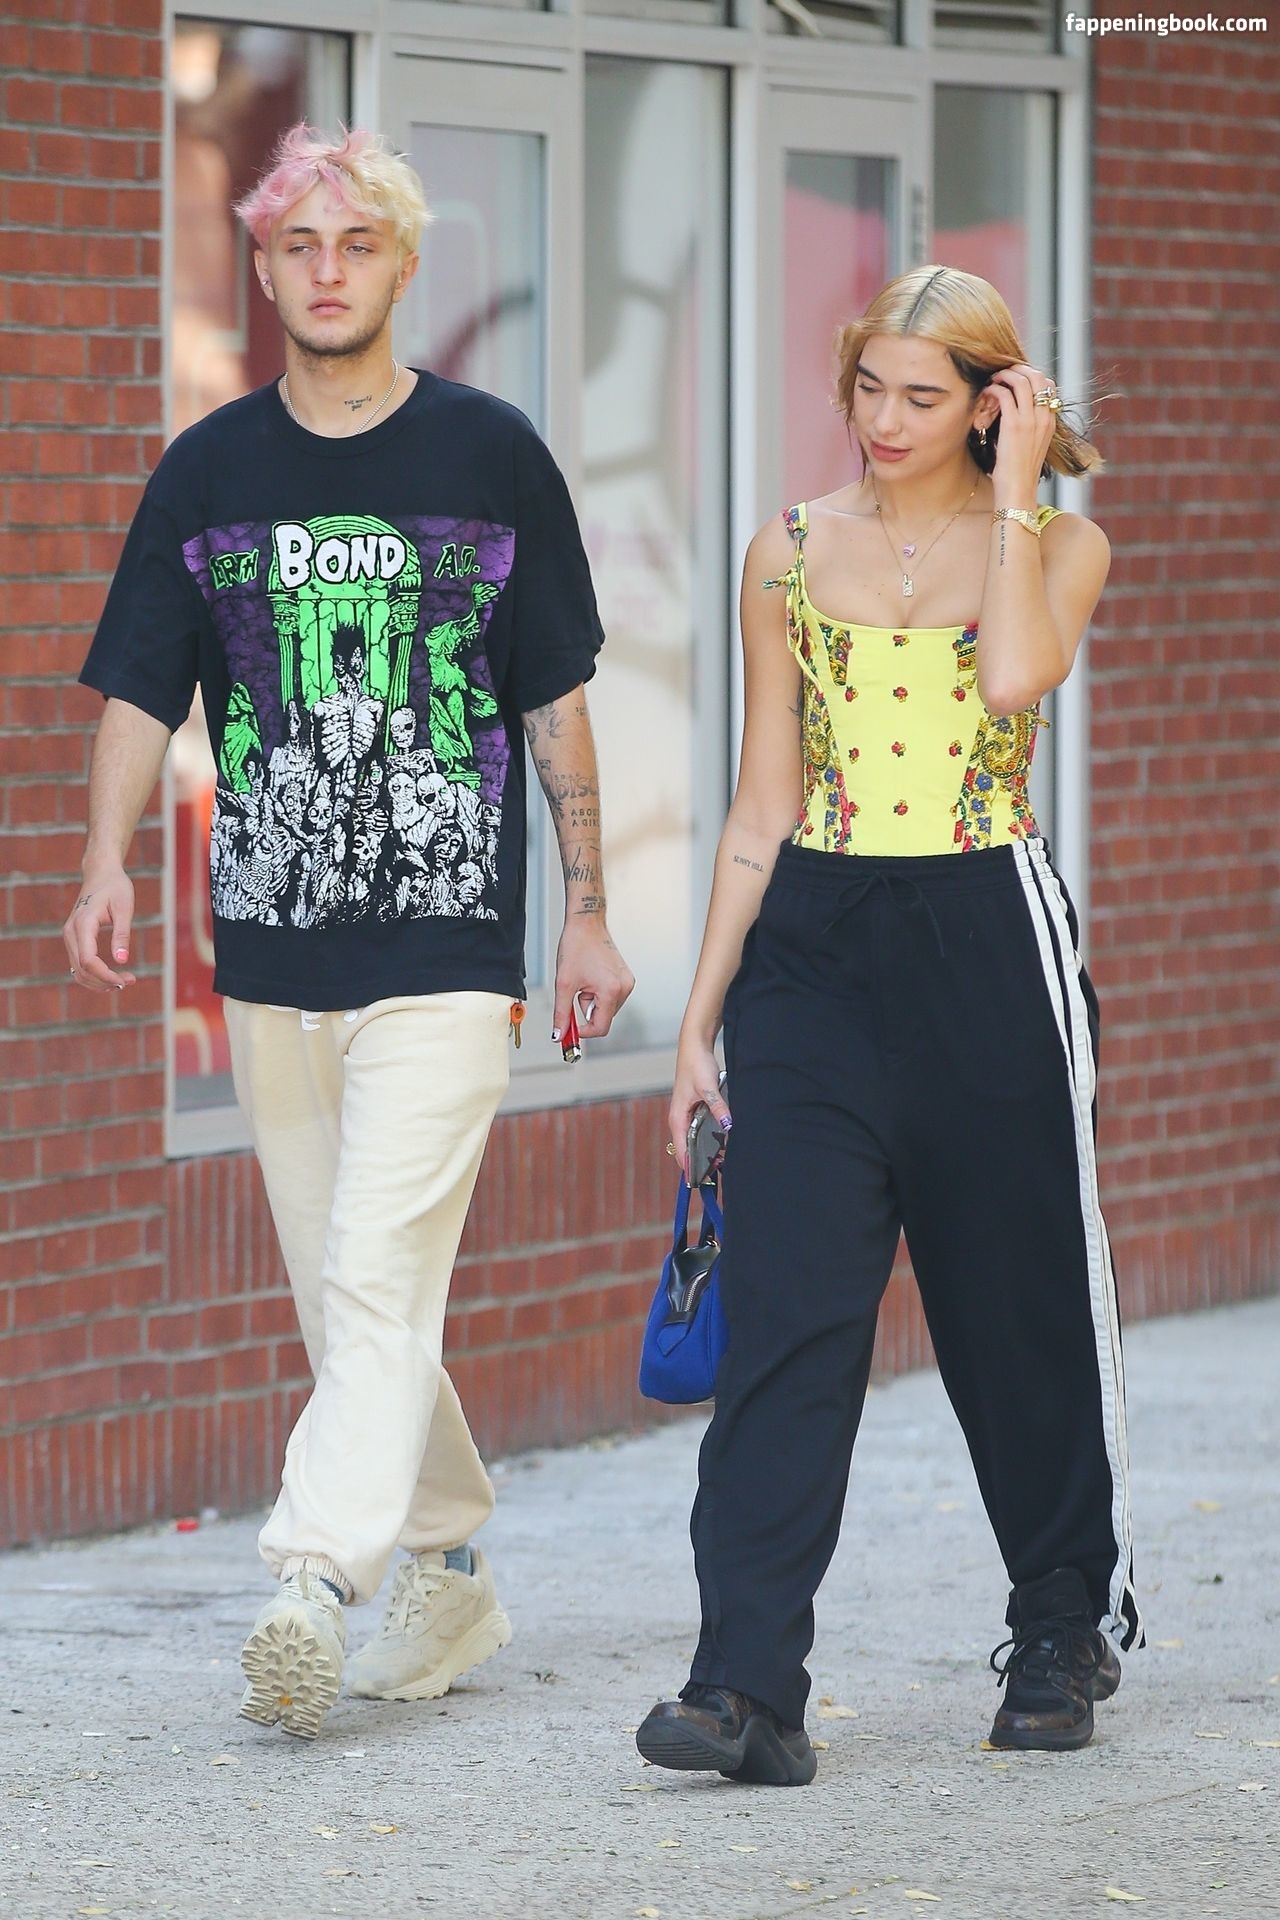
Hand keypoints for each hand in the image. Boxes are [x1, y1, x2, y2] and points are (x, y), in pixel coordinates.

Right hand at [63, 864, 136, 992]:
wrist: (100, 874)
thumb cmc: (115, 887)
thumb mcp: (124, 908)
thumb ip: (122, 934)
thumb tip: (122, 960)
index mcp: (83, 924)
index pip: (88, 961)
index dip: (106, 975)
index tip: (126, 980)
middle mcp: (71, 932)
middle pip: (81, 970)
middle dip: (105, 981)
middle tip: (130, 981)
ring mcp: (69, 936)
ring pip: (77, 971)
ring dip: (98, 981)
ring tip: (123, 981)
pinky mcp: (73, 939)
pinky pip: (78, 964)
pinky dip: (92, 975)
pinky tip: (111, 976)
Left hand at [552, 918, 633, 1043]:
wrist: (586, 923)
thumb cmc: (577, 947)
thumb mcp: (564, 984)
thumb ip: (562, 1013)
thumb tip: (559, 1034)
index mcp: (612, 990)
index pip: (601, 1027)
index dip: (583, 1032)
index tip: (570, 1029)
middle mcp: (624, 988)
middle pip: (603, 1017)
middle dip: (585, 1010)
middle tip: (573, 993)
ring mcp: (627, 982)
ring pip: (606, 1007)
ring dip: (591, 1001)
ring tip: (583, 980)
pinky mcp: (625, 978)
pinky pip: (610, 996)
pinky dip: (597, 993)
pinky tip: (590, 977)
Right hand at [667, 1036, 731, 1182]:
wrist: (695, 1046)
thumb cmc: (696, 1065)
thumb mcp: (709, 1087)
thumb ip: (718, 1108)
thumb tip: (728, 1126)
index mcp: (677, 1118)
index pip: (681, 1151)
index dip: (690, 1167)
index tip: (702, 1182)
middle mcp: (679, 1120)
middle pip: (688, 1149)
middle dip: (701, 1162)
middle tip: (719, 1172)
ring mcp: (687, 1116)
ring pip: (695, 1140)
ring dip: (707, 1150)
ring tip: (724, 1161)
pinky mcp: (695, 1110)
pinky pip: (700, 1131)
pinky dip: (710, 1138)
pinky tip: (724, 1142)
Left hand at [984, 362, 1059, 507]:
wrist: (1018, 492)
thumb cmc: (1020, 473)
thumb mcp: (1032, 446)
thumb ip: (1030, 427)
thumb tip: (1016, 414)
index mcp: (1050, 421)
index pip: (1048, 385)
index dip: (1031, 375)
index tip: (1015, 377)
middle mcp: (1043, 417)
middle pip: (1037, 376)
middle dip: (1018, 369)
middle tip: (1002, 373)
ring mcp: (1030, 420)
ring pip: (1021, 381)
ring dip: (1004, 375)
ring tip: (992, 380)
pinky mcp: (1013, 425)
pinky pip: (1004, 395)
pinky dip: (994, 389)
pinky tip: (986, 394)